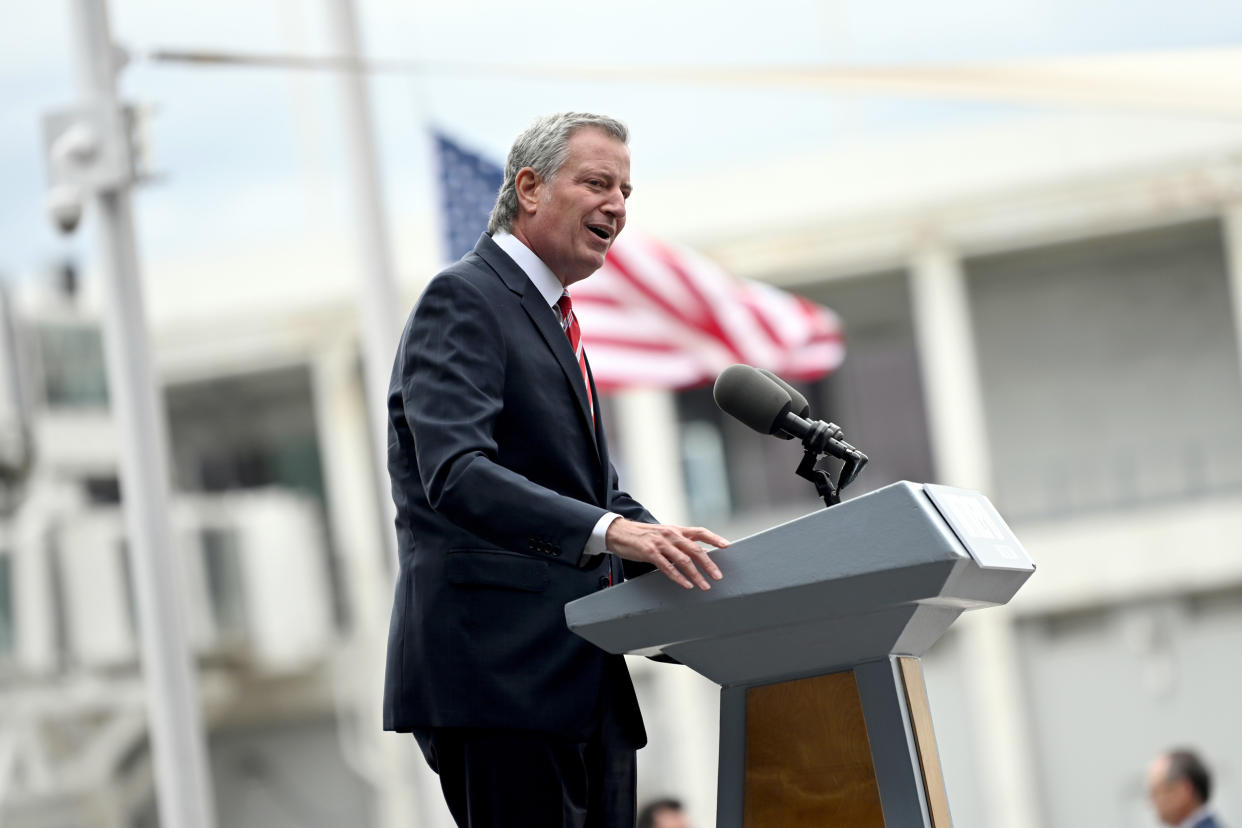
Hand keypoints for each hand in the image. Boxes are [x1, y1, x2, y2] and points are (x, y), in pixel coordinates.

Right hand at [605, 519, 727, 589]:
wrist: (620, 532)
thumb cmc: (643, 535)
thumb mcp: (663, 534)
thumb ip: (678, 541)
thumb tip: (694, 552)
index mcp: (676, 530)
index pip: (700, 532)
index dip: (714, 538)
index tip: (727, 546)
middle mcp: (671, 535)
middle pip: (695, 550)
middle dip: (709, 565)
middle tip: (718, 576)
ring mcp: (661, 544)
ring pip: (684, 561)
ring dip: (696, 575)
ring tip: (704, 585)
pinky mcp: (650, 553)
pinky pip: (668, 567)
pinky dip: (679, 577)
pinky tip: (686, 584)